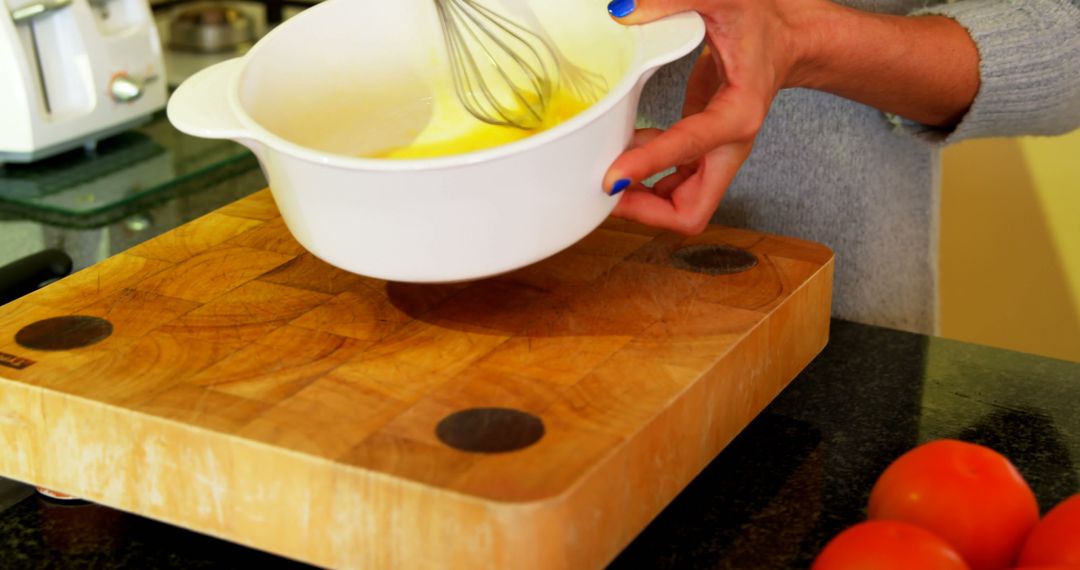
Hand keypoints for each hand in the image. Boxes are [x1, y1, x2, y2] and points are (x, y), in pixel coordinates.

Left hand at [602, 0, 978, 234]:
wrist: (786, 38)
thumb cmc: (760, 22)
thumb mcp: (720, 2)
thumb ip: (670, 3)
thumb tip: (622, 13)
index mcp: (738, 114)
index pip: (688, 151)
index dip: (648, 168)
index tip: (611, 178)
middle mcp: (730, 146)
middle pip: (691, 211)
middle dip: (647, 212)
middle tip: (604, 192)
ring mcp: (717, 155)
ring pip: (680, 207)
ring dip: (642, 201)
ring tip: (606, 172)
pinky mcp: (704, 154)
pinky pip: (673, 187)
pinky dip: (645, 178)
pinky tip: (625, 152)